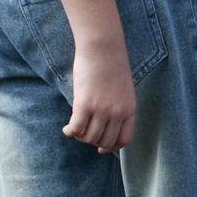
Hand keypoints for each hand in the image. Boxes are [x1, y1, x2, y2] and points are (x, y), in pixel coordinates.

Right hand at [64, 39, 136, 153]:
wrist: (103, 47)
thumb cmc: (111, 64)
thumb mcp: (122, 88)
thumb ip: (118, 105)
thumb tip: (104, 123)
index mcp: (130, 109)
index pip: (124, 139)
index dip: (111, 148)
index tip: (101, 149)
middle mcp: (118, 112)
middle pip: (105, 141)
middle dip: (93, 142)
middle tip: (84, 133)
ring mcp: (102, 109)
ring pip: (90, 137)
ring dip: (80, 136)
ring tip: (75, 128)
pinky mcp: (85, 104)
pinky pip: (77, 128)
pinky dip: (70, 132)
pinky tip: (67, 128)